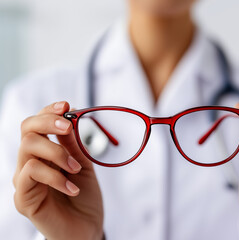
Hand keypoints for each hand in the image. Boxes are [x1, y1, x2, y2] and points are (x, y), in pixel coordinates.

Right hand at [13, 102, 103, 239]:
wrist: (86, 228)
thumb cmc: (84, 197)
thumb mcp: (83, 165)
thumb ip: (73, 144)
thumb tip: (69, 117)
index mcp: (45, 153)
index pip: (37, 124)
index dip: (48, 111)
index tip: (66, 106)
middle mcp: (31, 163)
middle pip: (27, 129)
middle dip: (49, 122)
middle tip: (69, 127)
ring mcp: (25, 180)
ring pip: (28, 148)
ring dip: (57, 153)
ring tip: (76, 169)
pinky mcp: (24, 198)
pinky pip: (30, 173)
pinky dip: (55, 176)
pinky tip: (73, 187)